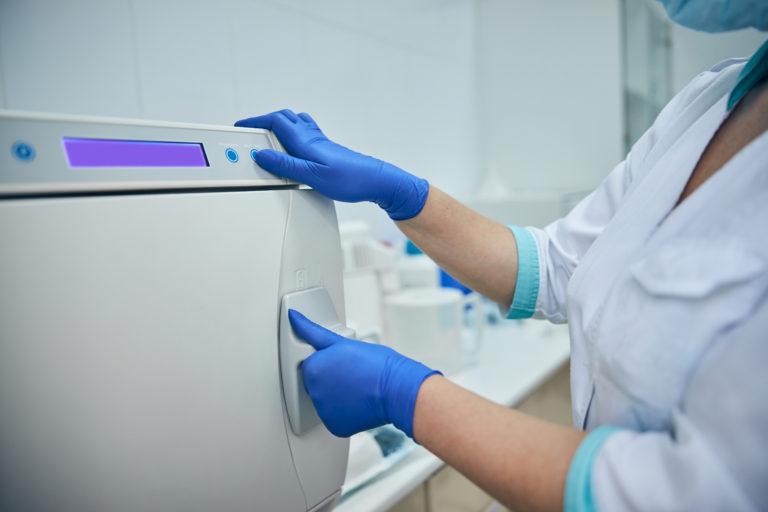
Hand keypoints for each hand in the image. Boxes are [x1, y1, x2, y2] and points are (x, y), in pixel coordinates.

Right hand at [235, 110, 429, 220]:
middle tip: (250, 131)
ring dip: (279, 125)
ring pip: (295, 124)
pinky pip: (305, 134)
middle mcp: (312, 137)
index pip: (275, 121)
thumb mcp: (312, 176)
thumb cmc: (350, 180)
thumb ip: (285, 165)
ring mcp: (321, 143)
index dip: (255, 121)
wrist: (377, 182)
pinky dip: (292, 135)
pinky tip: (293, 148)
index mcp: (305, 141)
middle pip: (284, 118)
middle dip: (264, 121)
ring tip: (267, 137)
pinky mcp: (327, 151)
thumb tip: (260, 154)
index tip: (240, 125)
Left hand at [288, 309, 439, 437]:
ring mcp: (324, 412)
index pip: (310, 365)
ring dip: (335, 395)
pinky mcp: (334, 426)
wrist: (397, 389)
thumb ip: (313, 331)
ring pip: (324, 401)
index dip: (327, 362)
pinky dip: (342, 412)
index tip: (342, 363)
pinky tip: (356, 402)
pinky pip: (333, 417)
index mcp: (313, 369)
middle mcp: (314, 392)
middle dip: (329, 379)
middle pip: (315, 384)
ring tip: (355, 387)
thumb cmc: (376, 364)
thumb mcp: (342, 342)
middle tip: (350, 374)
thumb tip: (294, 317)